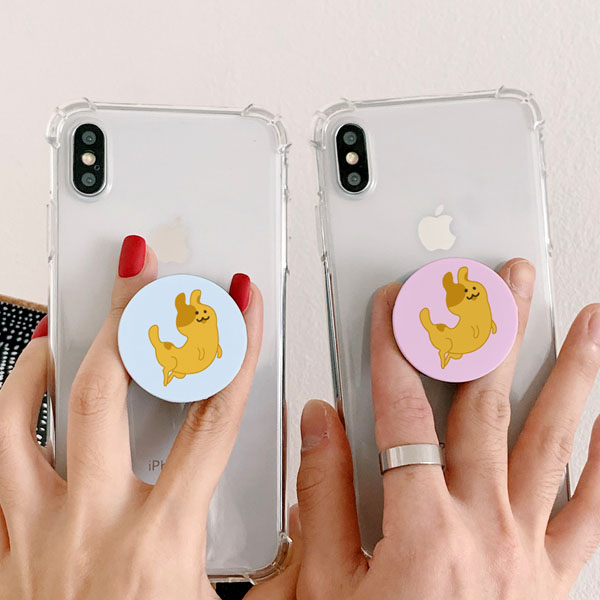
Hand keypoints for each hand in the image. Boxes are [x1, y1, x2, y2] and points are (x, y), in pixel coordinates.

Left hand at [0, 235, 265, 599]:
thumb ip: (287, 556)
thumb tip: (309, 506)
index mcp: (162, 541)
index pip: (213, 417)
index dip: (234, 349)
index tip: (240, 305)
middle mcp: (90, 527)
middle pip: (105, 392)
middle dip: (128, 318)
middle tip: (137, 273)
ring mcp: (34, 537)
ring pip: (17, 422)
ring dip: (41, 363)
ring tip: (64, 326)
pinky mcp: (2, 554)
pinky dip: (3, 418)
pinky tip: (21, 397)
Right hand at [296, 259, 599, 598]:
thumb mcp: (322, 587)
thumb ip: (322, 495)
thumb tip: (319, 424)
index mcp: (422, 532)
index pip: (402, 413)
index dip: (393, 351)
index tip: (394, 308)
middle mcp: (486, 530)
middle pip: (487, 406)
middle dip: (491, 332)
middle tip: (502, 281)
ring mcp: (530, 550)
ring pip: (554, 441)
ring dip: (569, 372)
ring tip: (586, 322)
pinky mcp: (555, 575)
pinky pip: (597, 510)